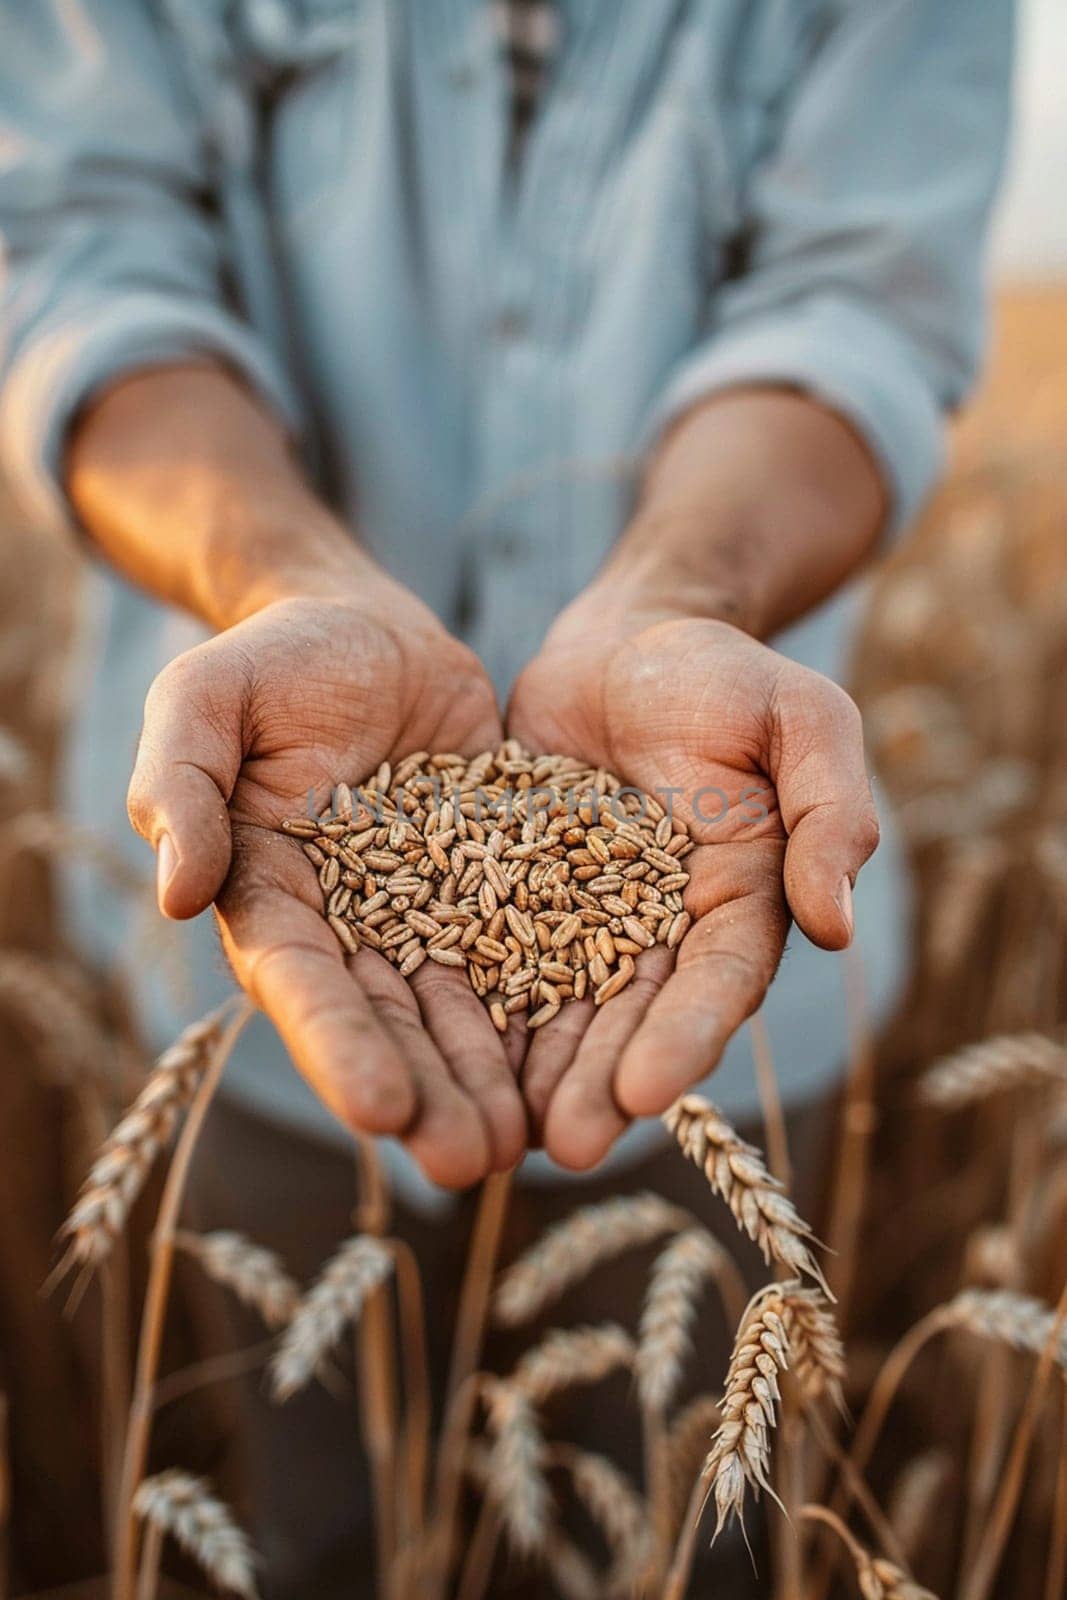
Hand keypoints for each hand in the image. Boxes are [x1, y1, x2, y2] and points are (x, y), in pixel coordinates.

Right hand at [127, 583, 526, 1187]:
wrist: (370, 627)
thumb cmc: (274, 657)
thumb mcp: (206, 696)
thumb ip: (179, 785)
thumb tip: (176, 896)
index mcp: (270, 892)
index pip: (300, 980)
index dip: (336, 1043)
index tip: (378, 1108)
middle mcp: (348, 921)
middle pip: (386, 1017)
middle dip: (426, 1091)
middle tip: (472, 1162)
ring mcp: (425, 909)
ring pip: (460, 1003)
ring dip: (488, 1076)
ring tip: (530, 1144)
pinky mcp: (494, 882)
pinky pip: (526, 946)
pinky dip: (547, 1003)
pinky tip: (583, 1060)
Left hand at [507, 603, 878, 1170]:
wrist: (625, 639)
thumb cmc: (724, 670)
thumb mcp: (799, 717)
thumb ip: (830, 811)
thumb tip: (837, 927)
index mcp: (744, 895)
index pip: (722, 979)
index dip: (688, 1037)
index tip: (647, 1094)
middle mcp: (669, 925)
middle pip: (636, 1015)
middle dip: (603, 1082)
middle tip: (565, 1147)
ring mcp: (590, 917)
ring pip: (563, 1003)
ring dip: (537, 1071)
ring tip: (498, 1135)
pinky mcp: (521, 893)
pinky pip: (495, 954)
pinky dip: (476, 1006)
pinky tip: (439, 1057)